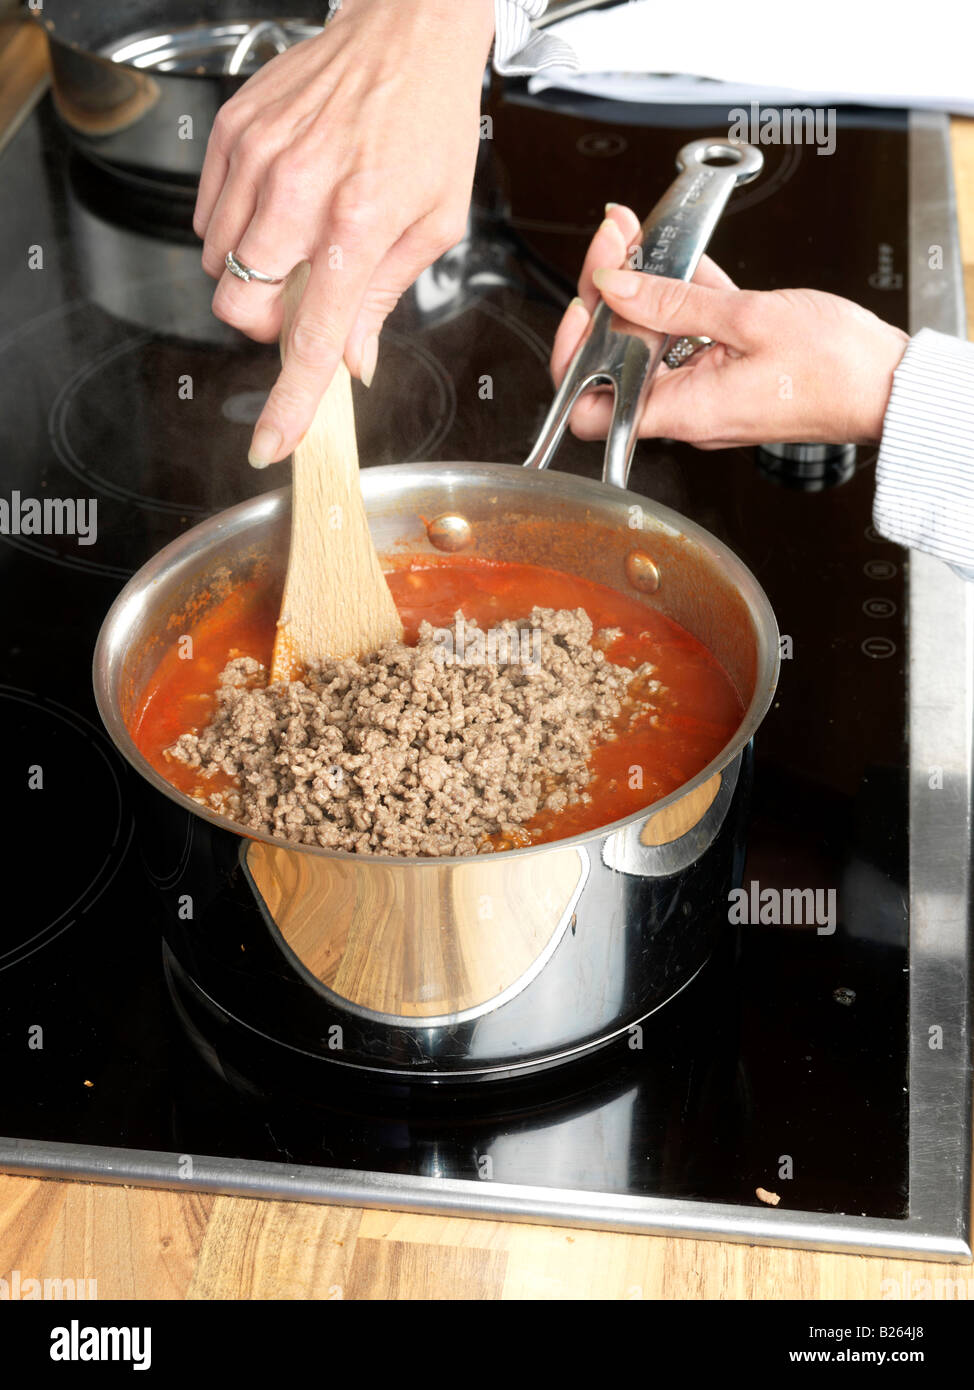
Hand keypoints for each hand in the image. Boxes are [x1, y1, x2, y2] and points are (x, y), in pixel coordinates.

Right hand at [194, 0, 494, 466]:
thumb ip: (383, 297)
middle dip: (267, 323)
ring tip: (299, 238)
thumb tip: (353, 362)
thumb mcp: (434, 223)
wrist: (406, 32)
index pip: (310, 338)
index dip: (289, 402)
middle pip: (239, 308)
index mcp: (358, 224)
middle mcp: (298, 192)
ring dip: (253, 275)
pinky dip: (236, 230)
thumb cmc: (429, 121)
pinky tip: (278, 206)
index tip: (272, 444)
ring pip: (217, 266)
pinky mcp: (231, 133)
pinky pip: (207, 217)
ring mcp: (256, 159)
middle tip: (304, 300)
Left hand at [551, 204, 909, 447]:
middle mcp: (686, 408)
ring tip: (637, 235)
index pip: (588, 405)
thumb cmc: (837, 369)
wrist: (890, 386)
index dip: (573, 356)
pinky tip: (678, 253)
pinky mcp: (727, 369)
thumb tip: (615, 285)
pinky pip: (689, 332)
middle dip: (606, 295)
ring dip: (640, 285)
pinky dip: (680, 293)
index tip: (584, 303)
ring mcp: (705, 389)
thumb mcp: (749, 318)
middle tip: (615, 243)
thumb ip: (674, 301)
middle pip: (614, 357)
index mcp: (682, 410)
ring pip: (649, 338)